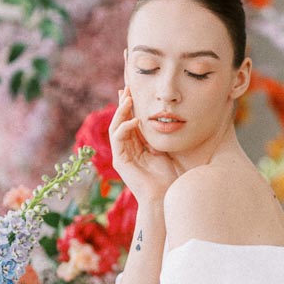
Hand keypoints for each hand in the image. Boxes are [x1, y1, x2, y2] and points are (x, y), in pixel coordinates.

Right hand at [109, 87, 177, 204]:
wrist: (163, 196)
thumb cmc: (167, 177)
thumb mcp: (164, 149)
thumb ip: (158, 136)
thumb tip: (164, 118)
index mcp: (136, 145)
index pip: (130, 120)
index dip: (130, 105)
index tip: (133, 89)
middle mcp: (126, 148)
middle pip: (120, 120)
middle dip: (123, 103)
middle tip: (128, 87)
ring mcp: (121, 154)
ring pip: (116, 127)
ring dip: (121, 112)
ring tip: (129, 99)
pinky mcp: (120, 161)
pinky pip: (118, 139)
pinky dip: (125, 128)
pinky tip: (135, 120)